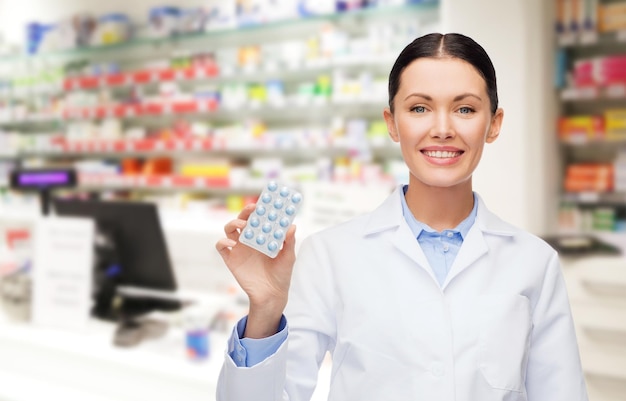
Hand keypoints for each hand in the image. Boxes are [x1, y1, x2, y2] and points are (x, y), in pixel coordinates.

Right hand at [215, 203, 296, 337]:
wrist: (271, 294)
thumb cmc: (281, 274)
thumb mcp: (288, 257)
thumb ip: (289, 242)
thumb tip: (292, 226)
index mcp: (262, 236)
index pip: (258, 218)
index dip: (259, 209)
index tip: (264, 202)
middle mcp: (249, 240)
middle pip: (242, 219)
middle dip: (246, 212)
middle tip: (253, 209)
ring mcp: (238, 248)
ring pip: (229, 229)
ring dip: (234, 223)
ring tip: (244, 226)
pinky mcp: (231, 259)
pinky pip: (221, 246)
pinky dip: (223, 242)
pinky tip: (233, 244)